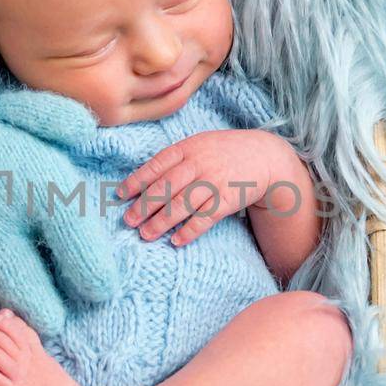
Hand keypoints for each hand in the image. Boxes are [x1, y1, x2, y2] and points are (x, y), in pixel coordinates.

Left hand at [116, 129, 298, 246]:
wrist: (265, 156)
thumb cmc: (224, 152)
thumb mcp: (199, 145)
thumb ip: (175, 159)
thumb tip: (142, 180)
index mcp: (188, 148)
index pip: (156, 165)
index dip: (137, 181)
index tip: (120, 195)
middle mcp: (199, 163)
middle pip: (166, 187)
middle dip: (144, 205)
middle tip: (128, 221)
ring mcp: (214, 181)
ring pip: (182, 204)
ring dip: (161, 222)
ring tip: (145, 234)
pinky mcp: (229, 199)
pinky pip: (205, 218)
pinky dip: (189, 230)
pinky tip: (176, 241)